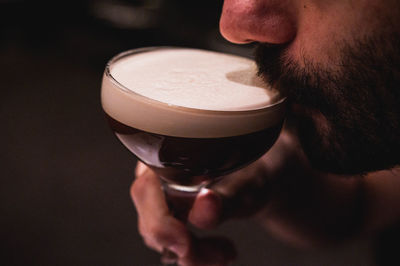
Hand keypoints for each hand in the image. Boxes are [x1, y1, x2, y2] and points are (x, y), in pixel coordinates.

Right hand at [130, 128, 376, 264]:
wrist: (274, 172)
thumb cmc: (264, 164)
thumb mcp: (252, 179)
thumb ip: (228, 196)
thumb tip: (202, 210)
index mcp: (171, 152)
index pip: (145, 189)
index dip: (159, 221)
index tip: (186, 244)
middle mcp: (162, 174)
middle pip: (150, 218)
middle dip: (181, 246)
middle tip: (219, 256)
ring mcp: (168, 196)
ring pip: (163, 237)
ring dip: (193, 254)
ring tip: (226, 253)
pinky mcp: (179, 214)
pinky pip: (176, 244)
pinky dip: (198, 256)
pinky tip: (223, 252)